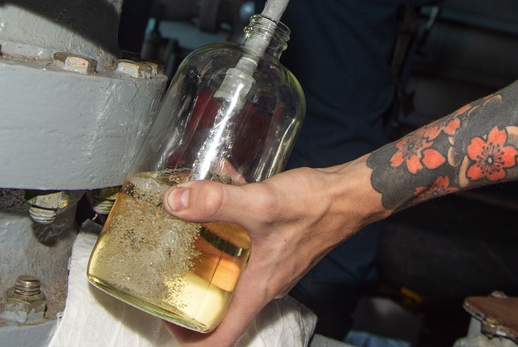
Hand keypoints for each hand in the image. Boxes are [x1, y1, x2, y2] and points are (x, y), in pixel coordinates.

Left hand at [161, 158, 387, 345]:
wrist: (352, 194)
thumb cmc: (317, 207)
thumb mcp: (261, 203)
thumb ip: (217, 201)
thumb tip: (174, 203)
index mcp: (259, 289)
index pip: (220, 339)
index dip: (188, 339)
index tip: (166, 319)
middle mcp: (265, 284)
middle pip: (221, 306)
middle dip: (191, 288)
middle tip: (166, 265)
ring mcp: (273, 265)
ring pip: (232, 272)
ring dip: (209, 251)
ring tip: (187, 224)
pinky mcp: (278, 244)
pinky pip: (246, 242)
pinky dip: (231, 221)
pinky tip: (223, 186)